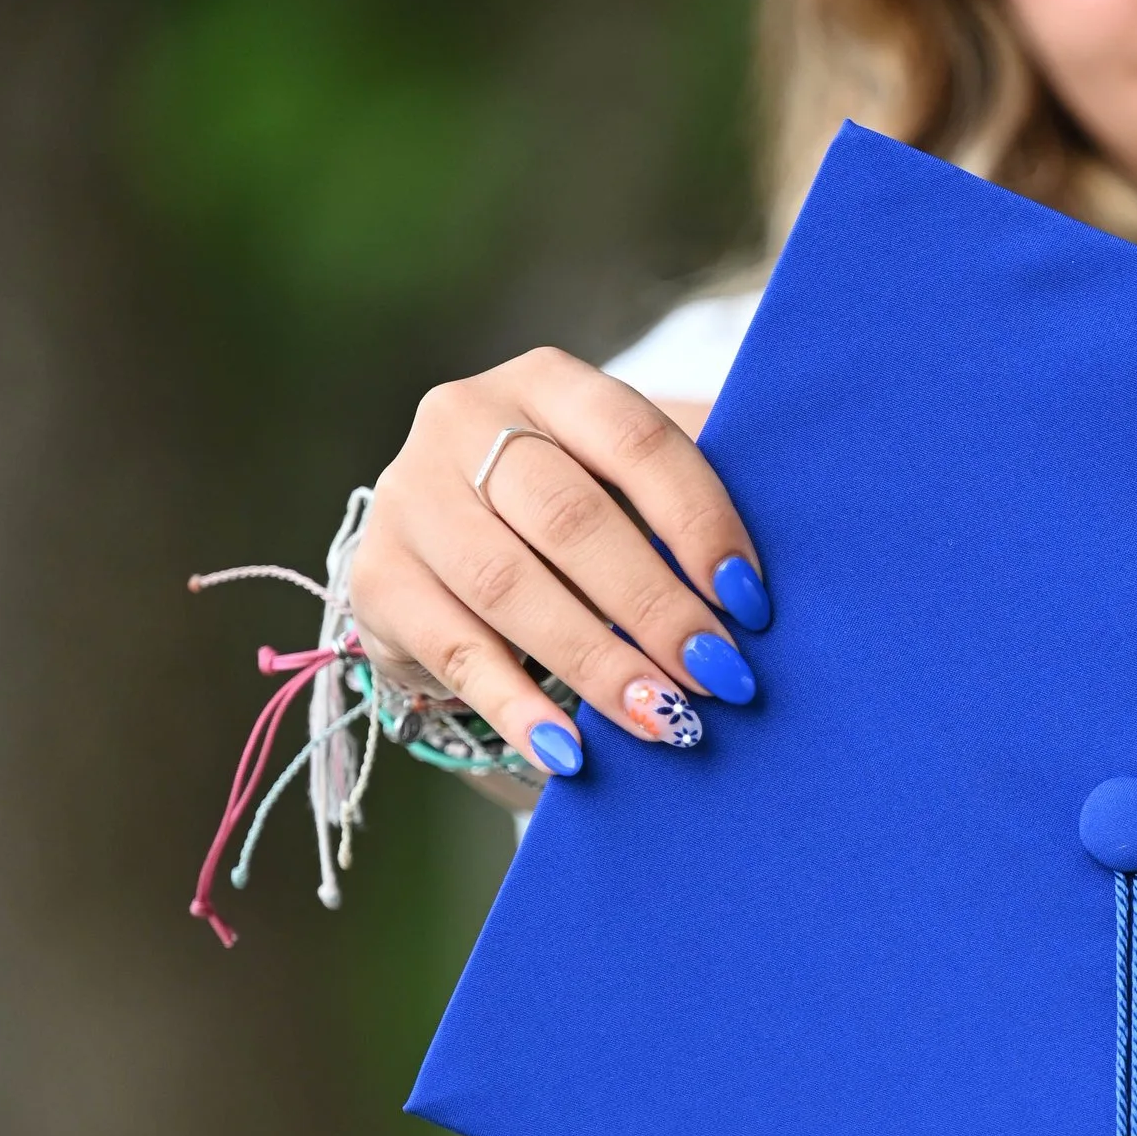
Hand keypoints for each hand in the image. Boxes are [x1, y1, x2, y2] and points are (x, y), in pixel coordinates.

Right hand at [349, 351, 771, 778]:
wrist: (443, 535)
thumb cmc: (571, 504)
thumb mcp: (623, 477)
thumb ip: (684, 504)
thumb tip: (758, 591)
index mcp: (547, 382)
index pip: (633, 441)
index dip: (698, 521)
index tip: (751, 602)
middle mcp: (463, 421)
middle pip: (569, 518)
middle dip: (654, 605)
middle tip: (719, 676)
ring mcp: (410, 498)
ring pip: (510, 588)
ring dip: (597, 663)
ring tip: (662, 720)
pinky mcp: (378, 577)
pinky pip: (456, 654)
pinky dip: (519, 708)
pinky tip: (571, 753)